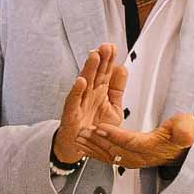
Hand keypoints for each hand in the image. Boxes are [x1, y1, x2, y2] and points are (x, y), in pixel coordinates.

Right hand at [53, 44, 127, 164]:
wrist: (81, 146)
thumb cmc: (96, 127)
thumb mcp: (113, 107)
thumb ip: (117, 89)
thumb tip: (122, 69)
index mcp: (100, 91)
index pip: (105, 72)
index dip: (109, 60)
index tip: (113, 47)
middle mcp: (90, 94)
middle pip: (95, 74)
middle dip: (100, 60)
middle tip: (105, 47)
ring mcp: (80, 102)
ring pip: (84, 83)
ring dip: (89, 69)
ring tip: (94, 56)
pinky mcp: (71, 114)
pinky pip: (74, 101)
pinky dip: (77, 91)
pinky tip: (81, 81)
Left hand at [87, 112, 193, 169]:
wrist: (180, 150)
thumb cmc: (180, 134)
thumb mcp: (186, 128)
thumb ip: (184, 130)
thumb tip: (186, 135)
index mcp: (153, 148)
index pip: (131, 142)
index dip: (115, 136)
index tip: (101, 127)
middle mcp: (141, 157)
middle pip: (116, 150)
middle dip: (98, 140)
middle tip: (84, 131)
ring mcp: (133, 160)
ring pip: (109, 155)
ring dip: (93, 147)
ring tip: (79, 137)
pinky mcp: (126, 160)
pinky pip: (108, 157)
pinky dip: (94, 152)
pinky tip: (83, 146)